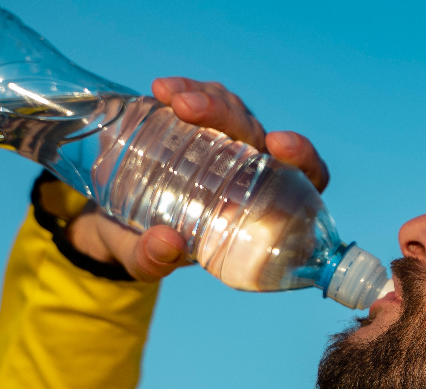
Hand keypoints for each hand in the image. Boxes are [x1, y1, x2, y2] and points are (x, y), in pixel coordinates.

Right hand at [67, 77, 330, 282]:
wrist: (120, 228)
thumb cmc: (150, 251)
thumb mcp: (147, 262)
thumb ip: (154, 261)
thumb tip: (166, 243)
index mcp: (264, 209)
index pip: (306, 177)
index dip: (303, 157)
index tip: (277, 144)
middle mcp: (254, 172)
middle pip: (257, 134)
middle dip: (228, 116)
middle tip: (188, 110)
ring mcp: (229, 146)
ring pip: (234, 110)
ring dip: (207, 98)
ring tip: (169, 97)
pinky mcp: (202, 127)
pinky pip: (206, 99)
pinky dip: (186, 89)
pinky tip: (161, 90)